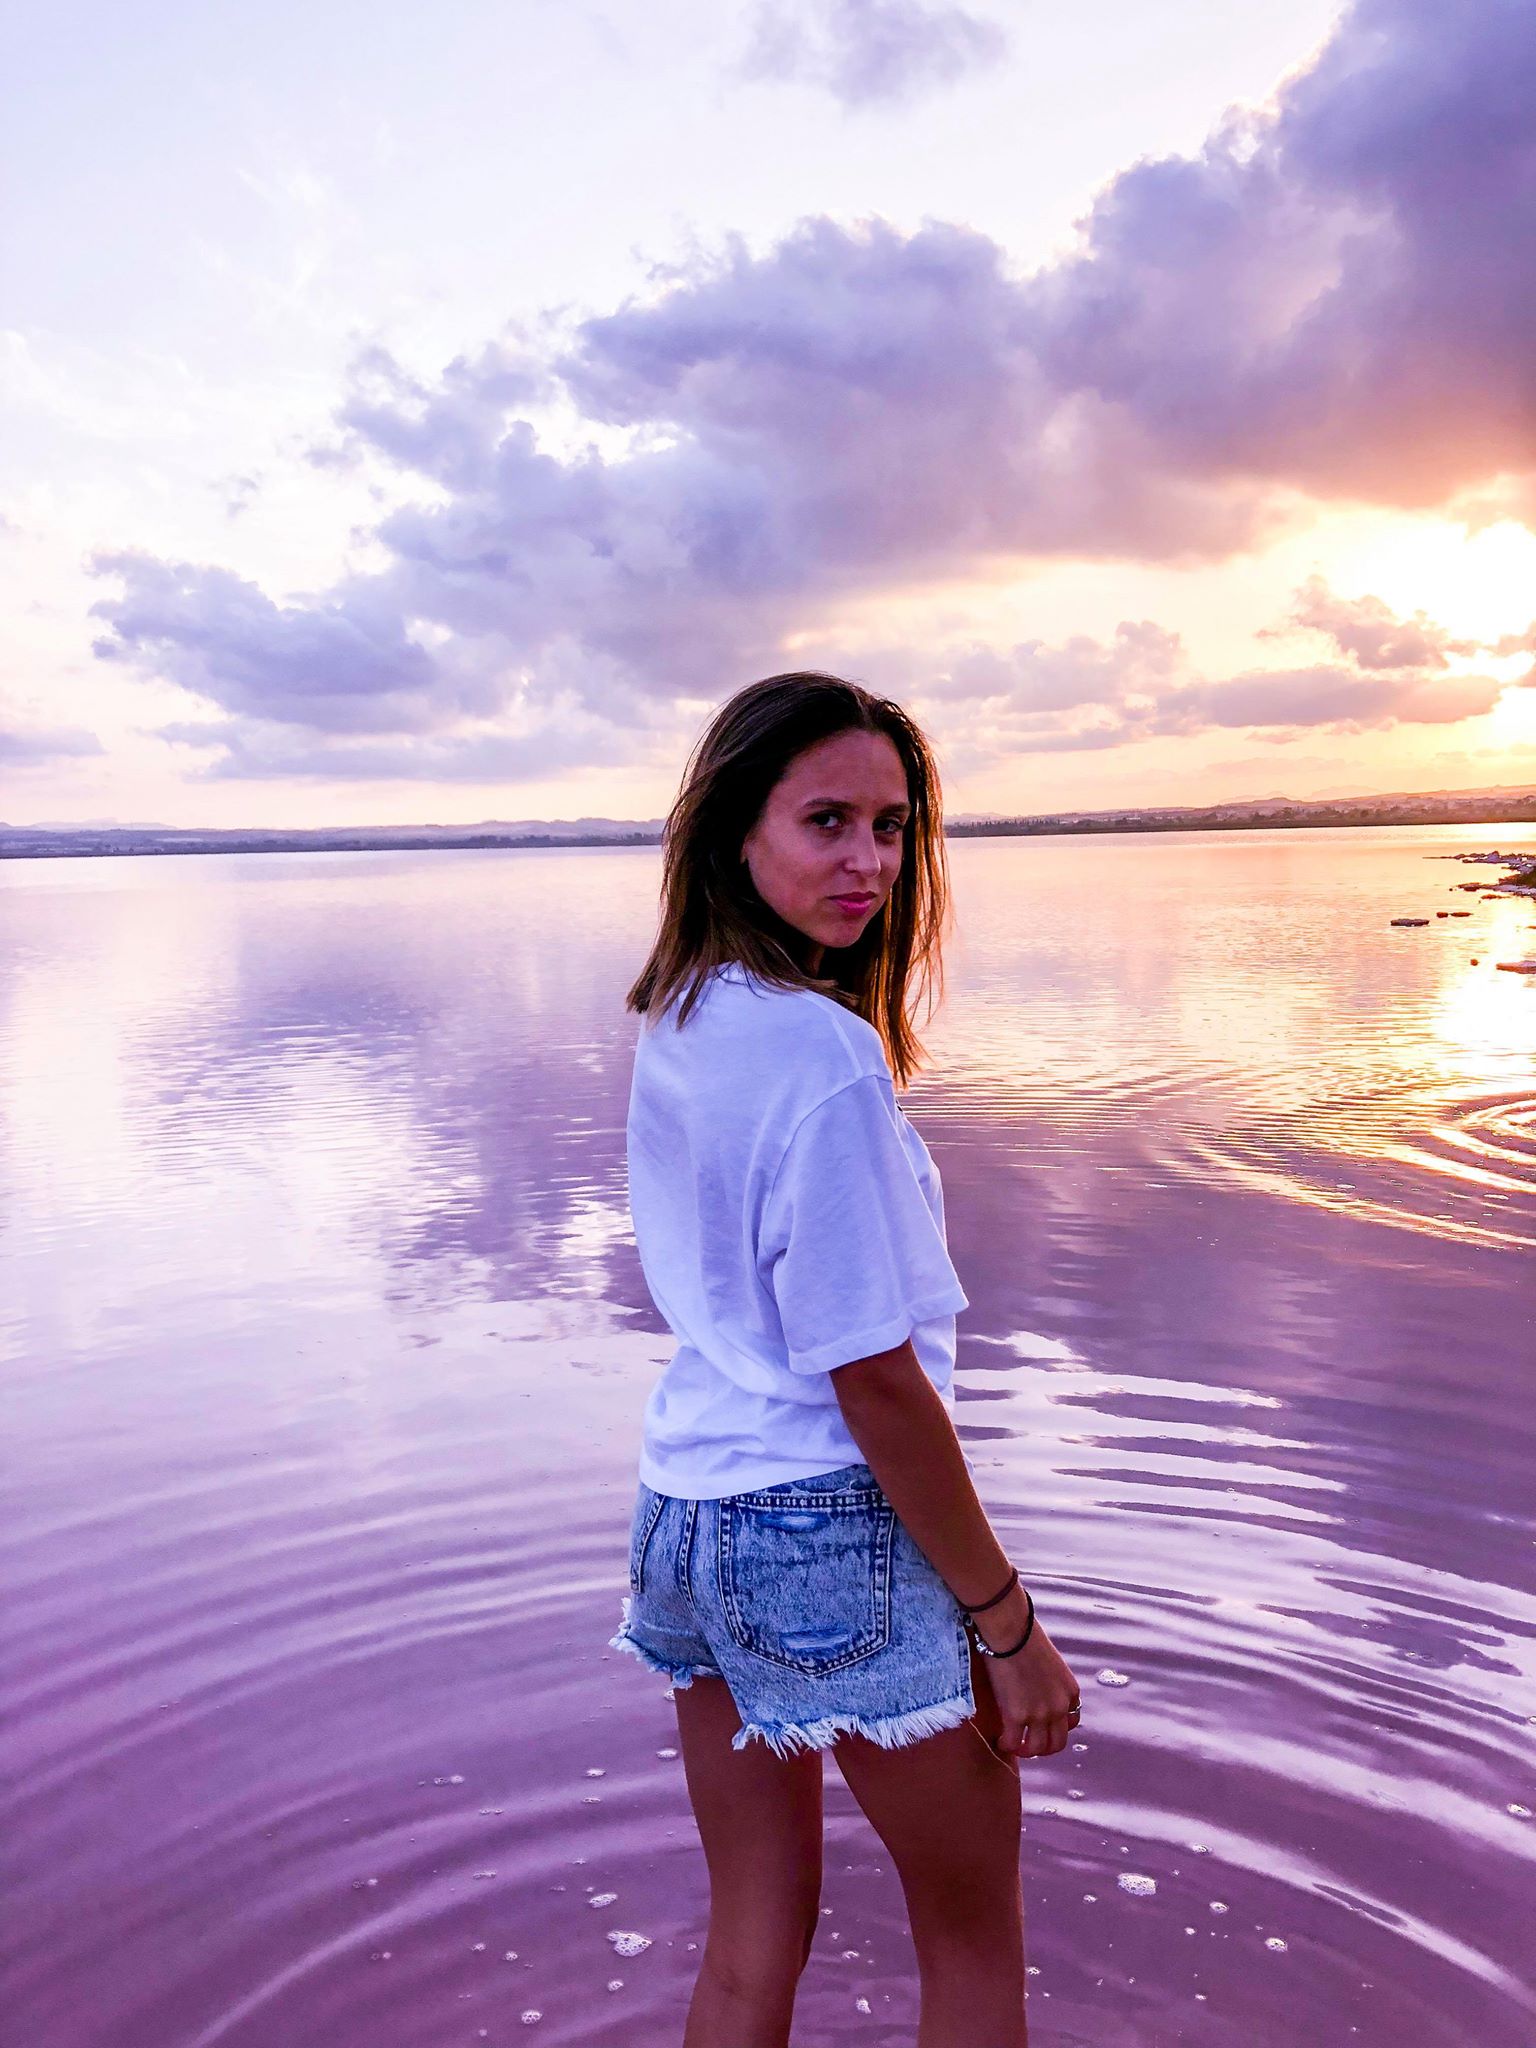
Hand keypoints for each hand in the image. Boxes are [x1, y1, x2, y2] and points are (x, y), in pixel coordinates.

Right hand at [974, 1596, 1079, 1759]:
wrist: (1011, 1633)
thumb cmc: (1026, 1637)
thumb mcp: (1051, 1663)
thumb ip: (1050, 1683)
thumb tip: (1037, 1688)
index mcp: (1071, 1692)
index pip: (1071, 1721)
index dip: (1056, 1727)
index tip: (1044, 1727)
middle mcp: (1060, 1707)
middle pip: (1058, 1742)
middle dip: (1044, 1748)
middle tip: (1030, 1744)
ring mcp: (1040, 1714)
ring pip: (1038, 1748)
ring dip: (1026, 1751)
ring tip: (1014, 1745)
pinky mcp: (1017, 1717)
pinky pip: (1014, 1743)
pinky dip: (1007, 1746)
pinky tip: (1000, 1741)